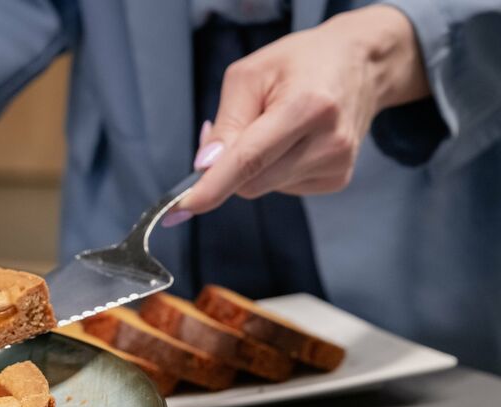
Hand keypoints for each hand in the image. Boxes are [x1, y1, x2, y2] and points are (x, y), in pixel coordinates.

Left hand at [179, 5, 429, 214]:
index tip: (183, 207)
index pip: (249, 159)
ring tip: (274, 126)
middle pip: (250, 182)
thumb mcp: (250, 75)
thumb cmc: (301, 63)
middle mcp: (329, 141)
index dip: (212, 186)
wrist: (360, 64)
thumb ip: (226, 123)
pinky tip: (292, 141)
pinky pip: (281, 188)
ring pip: (262, 188)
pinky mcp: (337, 179)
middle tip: (239, 127)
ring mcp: (337, 165)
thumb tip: (205, 167)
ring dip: (252, 167)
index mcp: (307, 106)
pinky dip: (273, 169)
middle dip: (228, 167)